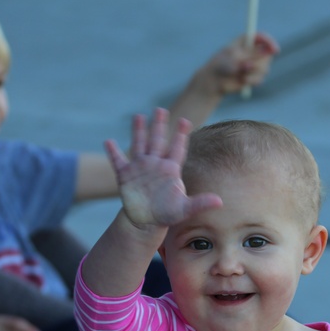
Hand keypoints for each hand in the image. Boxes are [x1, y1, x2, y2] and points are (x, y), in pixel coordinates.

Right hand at [104, 108, 221, 228]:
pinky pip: (118, 161)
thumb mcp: (185, 209)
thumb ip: (201, 203)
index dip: (181, 135)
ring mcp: (140, 168)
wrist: (147, 221)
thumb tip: (220, 201)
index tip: (185, 120)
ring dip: (138, 131)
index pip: (177, 149)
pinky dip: (113, 152)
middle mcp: (155, 164)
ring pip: (139, 145)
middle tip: (161, 109)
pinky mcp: (125, 176)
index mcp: (170, 169)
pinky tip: (109, 141)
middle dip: (159, 125)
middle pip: (158, 141)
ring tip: (139, 116)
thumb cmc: (168, 213)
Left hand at [206, 32, 279, 94]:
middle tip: (246, 65)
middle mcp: (253, 52)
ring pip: (266, 68)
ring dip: (254, 72)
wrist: (215, 81)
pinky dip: (252, 80)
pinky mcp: (255, 77)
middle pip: (268, 55)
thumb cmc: (222, 64)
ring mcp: (255, 65)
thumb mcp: (236, 56)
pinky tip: (242, 80)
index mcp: (247, 42)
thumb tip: (269, 50)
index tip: (274, 49)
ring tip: (240, 72)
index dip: (270, 42)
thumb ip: (252, 53)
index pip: (263, 38)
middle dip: (259, 62)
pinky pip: (261, 78)